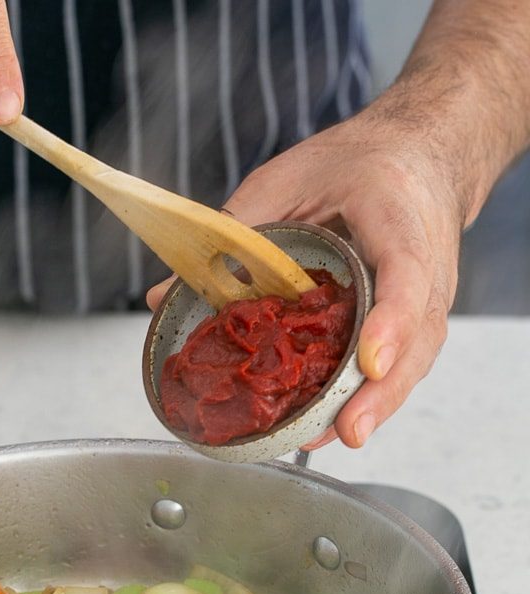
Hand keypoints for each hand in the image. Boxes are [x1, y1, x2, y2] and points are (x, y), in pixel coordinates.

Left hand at [147, 107, 464, 449]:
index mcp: (396, 212)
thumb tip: (165, 297)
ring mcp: (429, 295)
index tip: (369, 361)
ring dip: (377, 405)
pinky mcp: (416, 320)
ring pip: (415, 359)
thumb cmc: (356, 162)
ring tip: (335, 438)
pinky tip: (332, 424)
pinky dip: (370, 396)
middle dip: (383, 390)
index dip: (392, 320)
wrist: (417, 155)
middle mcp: (427, 260)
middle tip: (348, 431)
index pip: (406, 272)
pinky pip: (402, 363)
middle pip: (419, 335)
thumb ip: (233, 235)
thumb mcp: (287, 180)